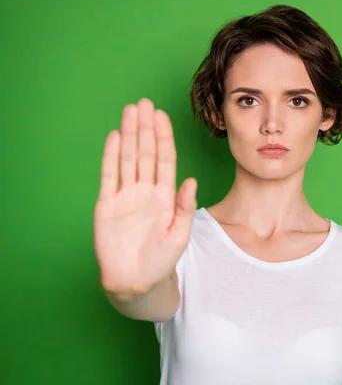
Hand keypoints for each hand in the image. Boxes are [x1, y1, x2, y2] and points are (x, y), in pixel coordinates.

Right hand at [93, 98, 196, 294]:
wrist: (136, 281)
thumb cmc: (161, 260)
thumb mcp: (179, 234)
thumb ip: (184, 207)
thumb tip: (192, 180)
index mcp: (165, 196)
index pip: (165, 159)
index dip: (163, 138)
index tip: (162, 117)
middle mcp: (145, 190)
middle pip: (145, 152)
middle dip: (145, 128)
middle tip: (145, 103)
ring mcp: (125, 195)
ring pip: (127, 158)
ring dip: (128, 135)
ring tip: (130, 112)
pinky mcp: (107, 204)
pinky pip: (109, 176)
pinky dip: (110, 156)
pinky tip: (113, 137)